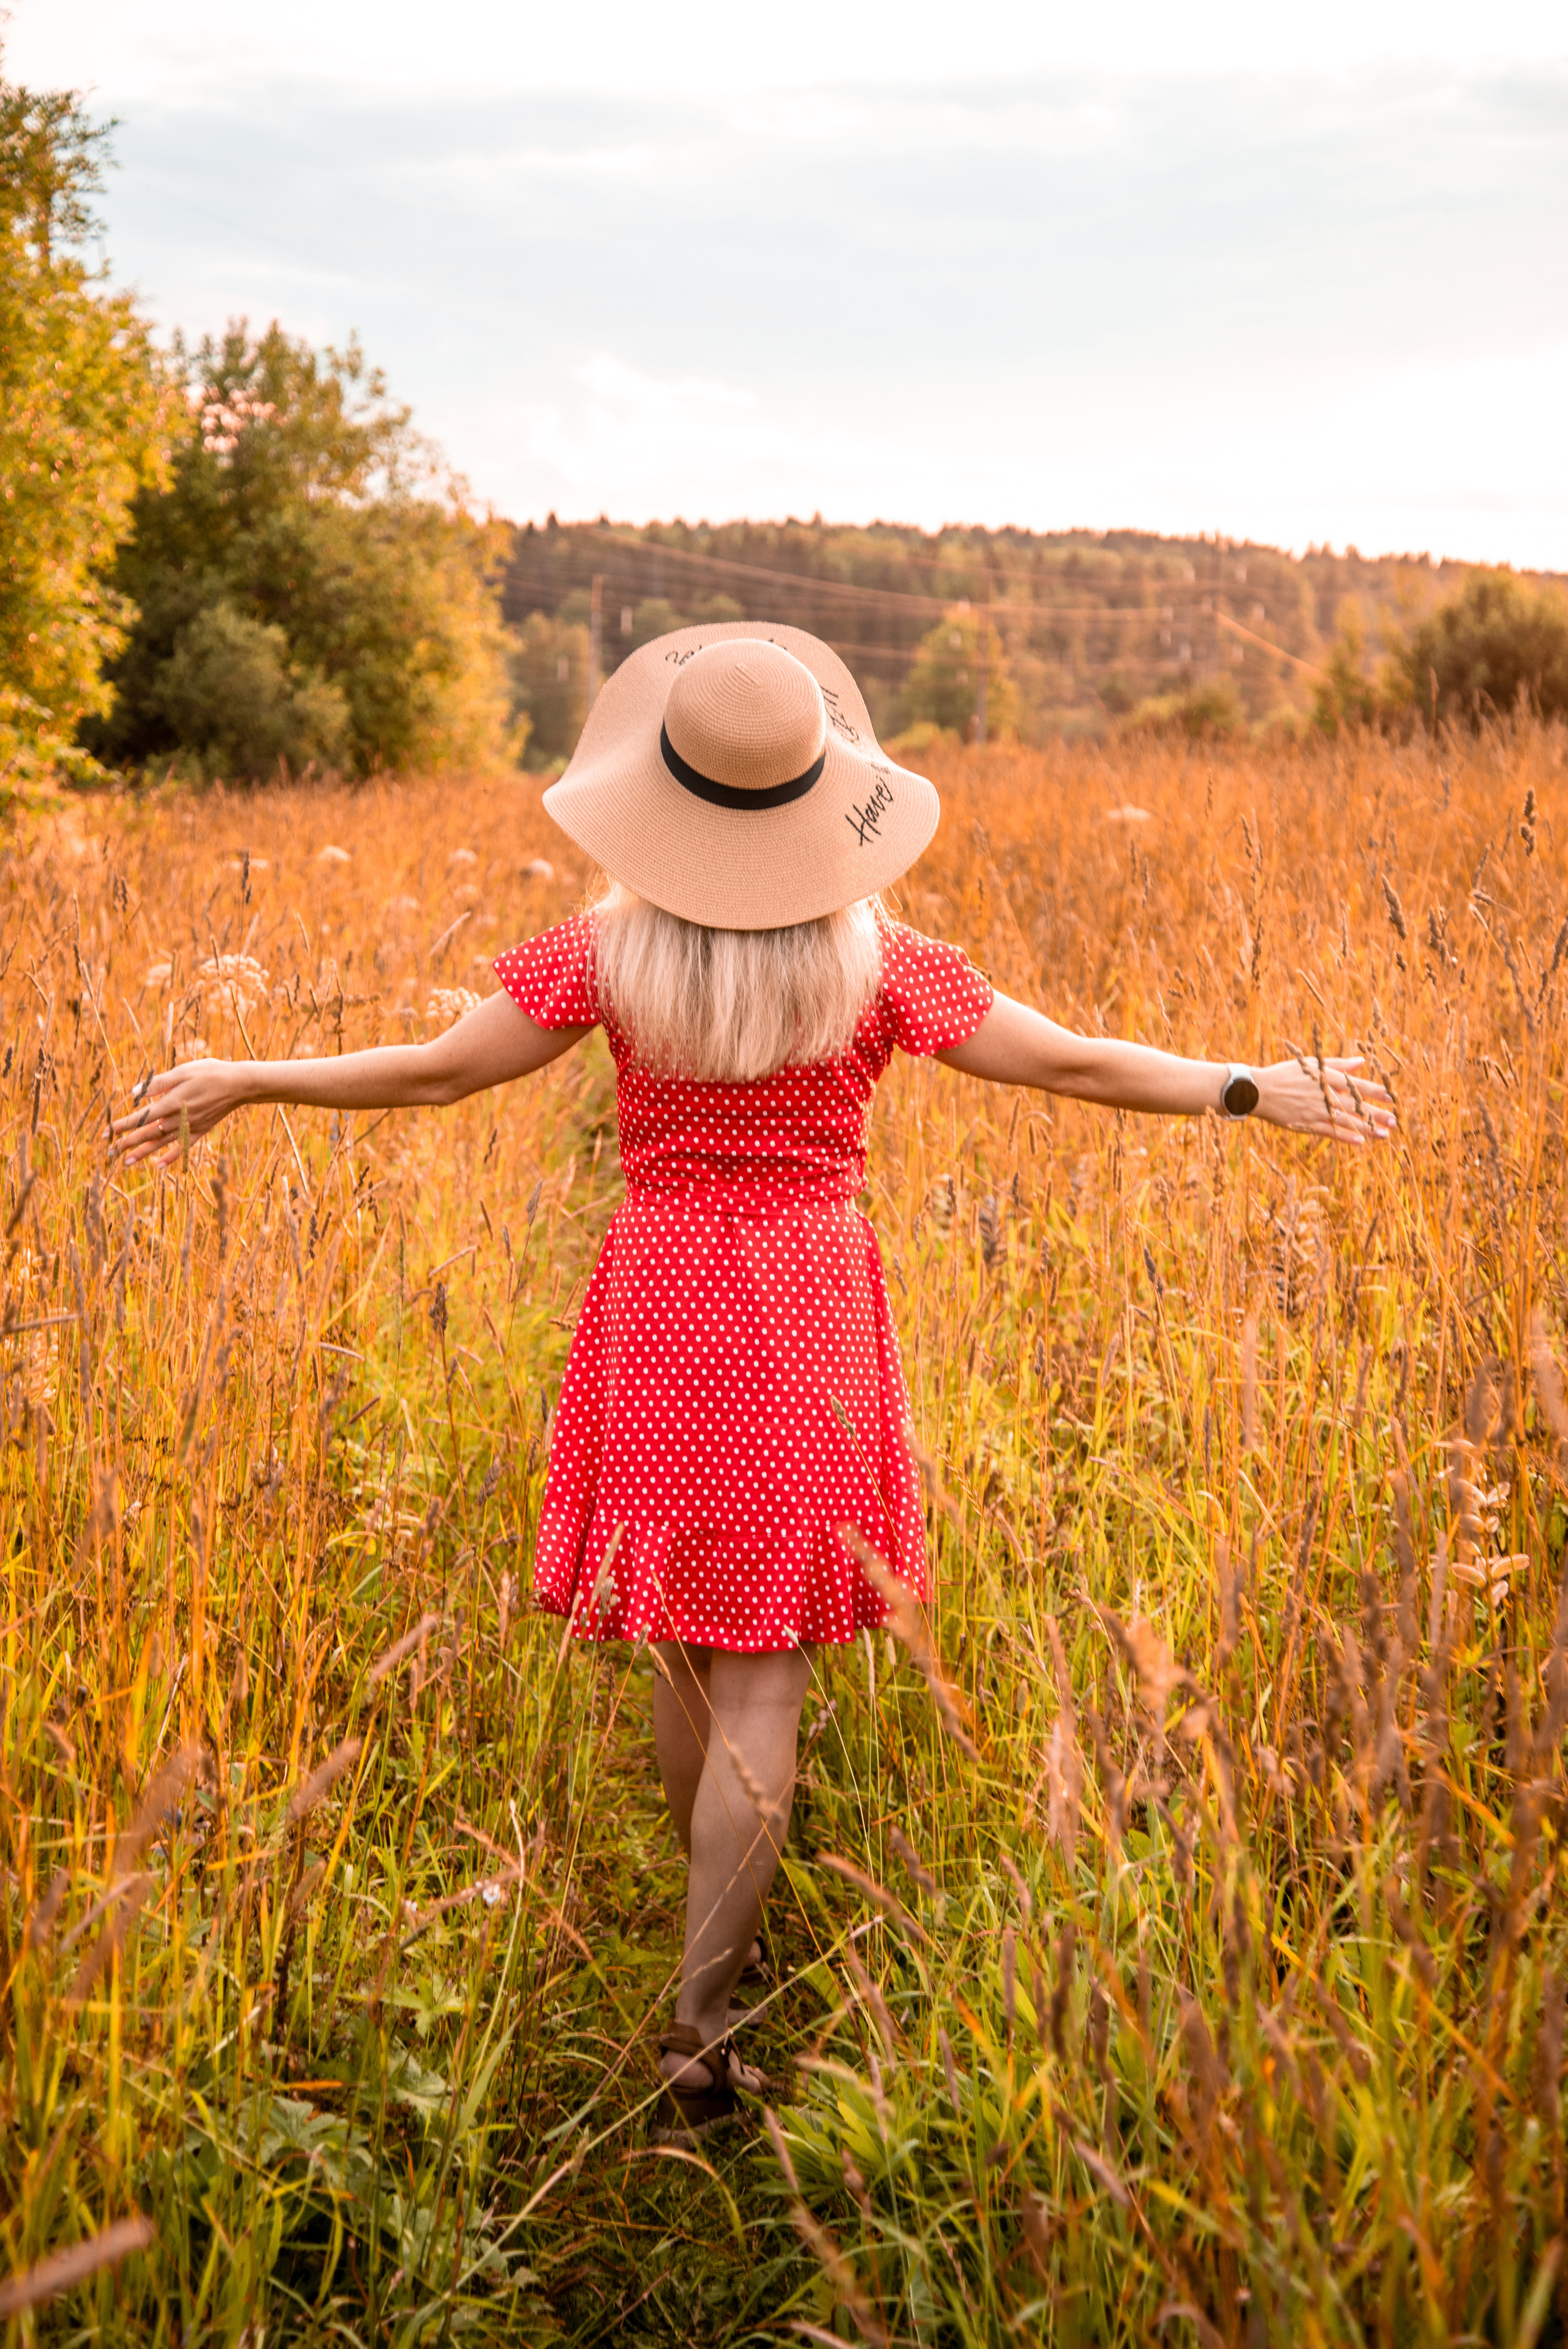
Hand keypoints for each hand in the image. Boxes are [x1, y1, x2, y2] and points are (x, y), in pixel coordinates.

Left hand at [111, 1059, 249, 1169]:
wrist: (239, 1084)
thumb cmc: (210, 1072)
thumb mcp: (182, 1071)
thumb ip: (158, 1083)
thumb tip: (134, 1092)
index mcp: (172, 1102)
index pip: (141, 1117)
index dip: (123, 1125)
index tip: (107, 1132)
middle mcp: (179, 1118)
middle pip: (149, 1133)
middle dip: (128, 1143)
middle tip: (110, 1152)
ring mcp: (191, 1126)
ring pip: (163, 1143)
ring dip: (144, 1153)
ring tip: (127, 1163)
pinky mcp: (201, 1130)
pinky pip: (183, 1147)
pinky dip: (171, 1157)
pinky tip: (160, 1166)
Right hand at [1254, 1054, 1395, 1145]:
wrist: (1258, 1090)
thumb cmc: (1285, 1074)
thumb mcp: (1311, 1064)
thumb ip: (1338, 1064)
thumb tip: (1361, 1062)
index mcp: (1326, 1078)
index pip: (1357, 1085)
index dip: (1375, 1092)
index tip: (1391, 1097)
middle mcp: (1324, 1095)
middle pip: (1356, 1106)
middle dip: (1377, 1114)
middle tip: (1395, 1121)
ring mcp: (1316, 1111)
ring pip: (1347, 1121)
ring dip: (1368, 1129)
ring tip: (1385, 1134)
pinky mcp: (1307, 1124)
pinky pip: (1330, 1132)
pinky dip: (1346, 1137)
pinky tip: (1361, 1142)